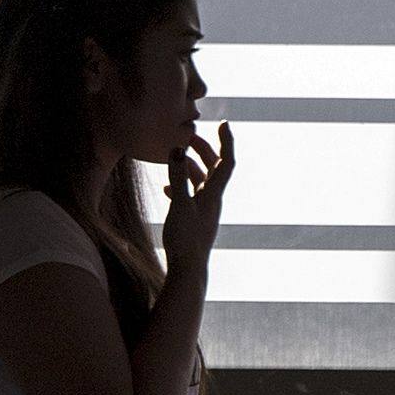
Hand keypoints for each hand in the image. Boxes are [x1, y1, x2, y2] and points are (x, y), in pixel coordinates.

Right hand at [162, 123, 235, 274]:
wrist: (188, 271)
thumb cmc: (185, 240)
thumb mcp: (179, 205)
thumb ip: (178, 177)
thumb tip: (178, 149)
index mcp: (213, 195)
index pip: (226, 162)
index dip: (226, 141)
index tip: (223, 123)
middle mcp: (212, 201)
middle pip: (214, 169)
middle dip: (204, 150)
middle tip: (190, 136)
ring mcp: (204, 212)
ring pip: (201, 182)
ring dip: (190, 167)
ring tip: (175, 156)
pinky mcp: (195, 221)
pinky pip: (191, 198)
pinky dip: (181, 187)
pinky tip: (168, 189)